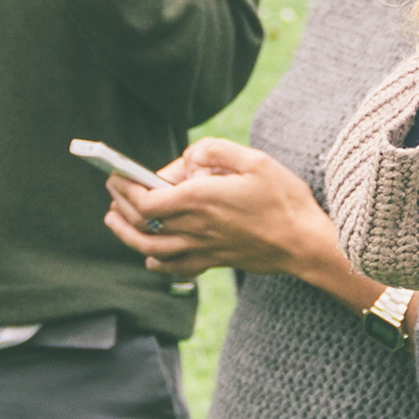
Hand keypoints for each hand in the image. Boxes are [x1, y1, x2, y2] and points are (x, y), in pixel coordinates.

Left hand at [104, 138, 370, 299]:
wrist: (306, 243)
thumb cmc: (284, 200)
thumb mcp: (256, 161)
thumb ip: (217, 151)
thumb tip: (190, 156)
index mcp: (201, 199)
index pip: (147, 200)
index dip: (125, 189)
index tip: (115, 176)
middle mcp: (196, 227)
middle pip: (143, 223)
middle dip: (120, 207)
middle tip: (112, 193)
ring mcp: (204, 248)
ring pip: (152, 248)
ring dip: (127, 235)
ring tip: (115, 221)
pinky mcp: (215, 261)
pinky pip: (176, 268)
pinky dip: (157, 262)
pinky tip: (150, 256)